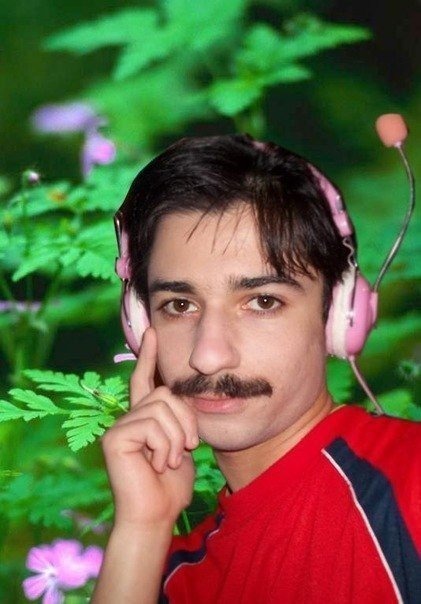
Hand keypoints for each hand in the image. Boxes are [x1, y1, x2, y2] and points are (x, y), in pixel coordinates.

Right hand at [101, 327, 197, 527]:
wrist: (156, 514)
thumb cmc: (172, 484)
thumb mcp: (181, 443)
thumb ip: (178, 418)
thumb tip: (179, 394)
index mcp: (145, 417)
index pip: (145, 379)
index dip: (148, 356)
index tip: (152, 331)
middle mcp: (129, 417)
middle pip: (166, 393)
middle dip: (186, 421)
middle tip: (186, 448)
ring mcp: (120, 426)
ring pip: (163, 408)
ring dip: (177, 438)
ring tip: (171, 460)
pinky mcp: (115, 437)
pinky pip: (152, 425)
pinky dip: (165, 447)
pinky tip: (159, 464)